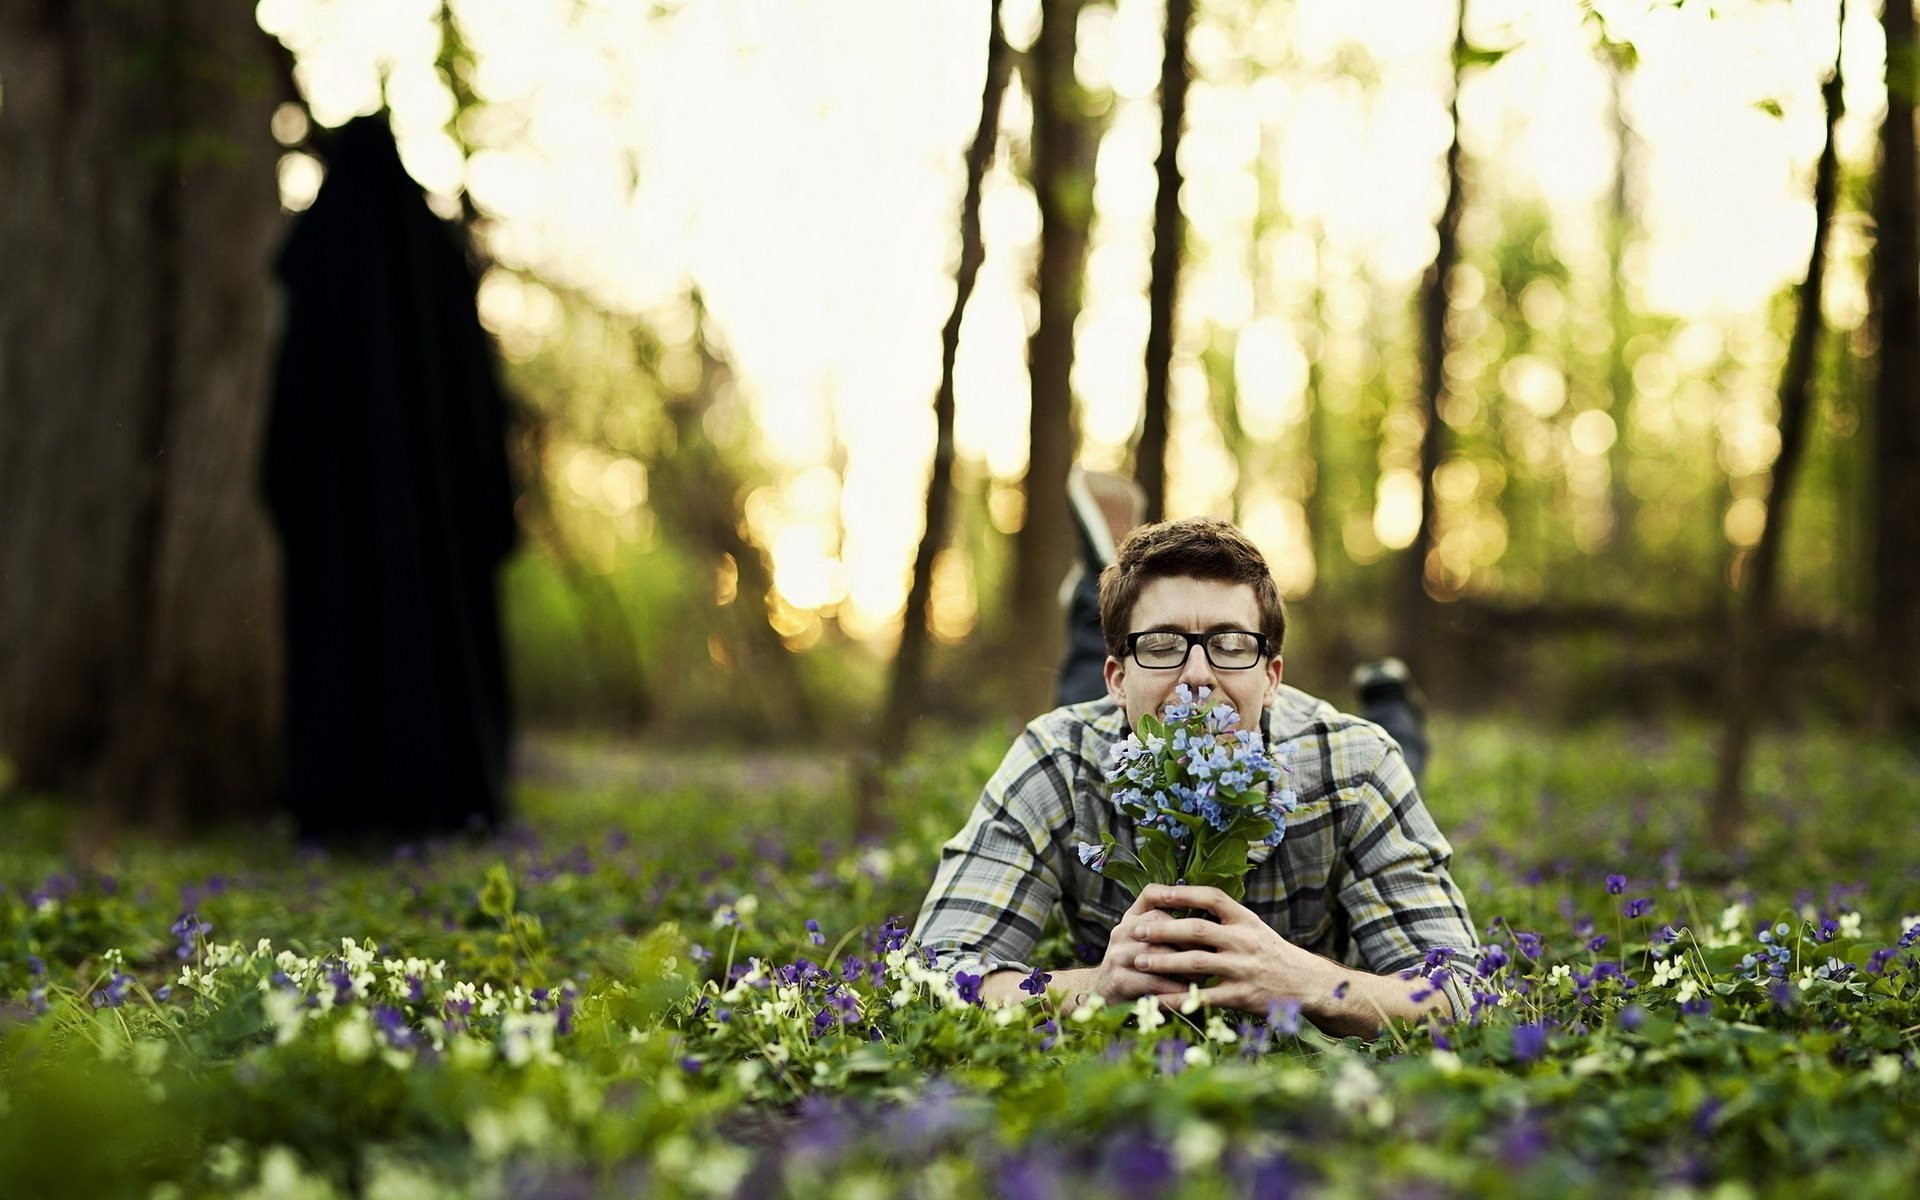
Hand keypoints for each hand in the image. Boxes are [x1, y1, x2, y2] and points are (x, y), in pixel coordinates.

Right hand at [1089, 887, 1199, 1003]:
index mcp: (1131, 918)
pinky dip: (1174, 987)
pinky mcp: (1118, 980)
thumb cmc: (1137, 966)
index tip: (1200, 904)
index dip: (1174, 895)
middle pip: (1157, 924)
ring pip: (1156, 954)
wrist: (1104, 994)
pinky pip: (1152, 981)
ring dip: (1184, 966)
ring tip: (1203, 976)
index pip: (1150, 895)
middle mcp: (1121, 931)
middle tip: (1210, 952)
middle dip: (1187, 939)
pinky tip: (1189, 992)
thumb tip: (1210, 920)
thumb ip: (1167, 928)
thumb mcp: (1146, 941)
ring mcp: (1117, 955)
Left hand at [1128, 884, 1335, 1014]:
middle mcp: (1244, 940)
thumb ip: (1225, 920)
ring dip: (1165, 963)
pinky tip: (1159, 999)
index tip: (1156, 893)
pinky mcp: (1242, 996)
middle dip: (1163, 930)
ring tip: (1140, 963)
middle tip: (1136, 931)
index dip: (1182, 894)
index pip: (1211, 898)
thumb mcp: (1253, 928)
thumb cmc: (1272, 954)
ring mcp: (1243, 968)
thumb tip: (1185, 906)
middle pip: (1197, 929)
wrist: (1308, 984)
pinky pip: (1205, 997)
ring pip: (1196, 962)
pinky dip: (1180, 998)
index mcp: (1246, 919)